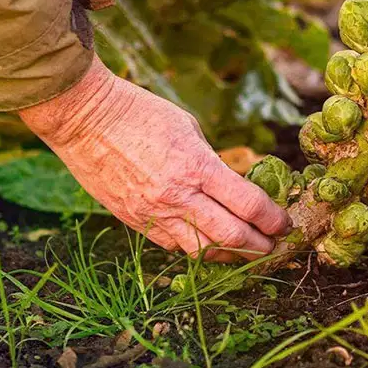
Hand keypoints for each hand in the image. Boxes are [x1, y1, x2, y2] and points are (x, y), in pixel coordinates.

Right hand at [20, 59, 290, 261]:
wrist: (85, 118)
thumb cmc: (139, 112)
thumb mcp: (188, 128)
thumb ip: (210, 161)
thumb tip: (230, 184)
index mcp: (196, 166)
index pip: (248, 205)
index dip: (272, 219)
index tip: (283, 223)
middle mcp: (177, 196)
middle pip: (231, 236)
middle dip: (259, 245)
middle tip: (273, 245)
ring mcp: (154, 213)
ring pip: (202, 250)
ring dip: (230, 255)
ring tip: (245, 252)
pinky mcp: (134, 221)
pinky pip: (172, 246)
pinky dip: (195, 248)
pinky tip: (207, 244)